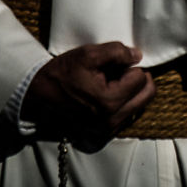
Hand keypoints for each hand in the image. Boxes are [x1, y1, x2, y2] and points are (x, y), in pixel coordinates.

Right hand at [22, 41, 154, 147]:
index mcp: (110, 101)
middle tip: (120, 69)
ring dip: (132, 91)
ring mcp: (109, 130)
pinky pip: (127, 115)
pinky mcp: (104, 133)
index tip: (115, 62)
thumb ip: (117, 52)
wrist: (40, 96)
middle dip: (138, 78)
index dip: (130, 65)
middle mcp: (112, 120)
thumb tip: (138, 55)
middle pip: (147, 95)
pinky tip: (107, 93)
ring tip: (111, 81)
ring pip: (139, 106)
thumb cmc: (63, 73)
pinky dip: (124, 102)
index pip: (141, 78)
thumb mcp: (88, 54)